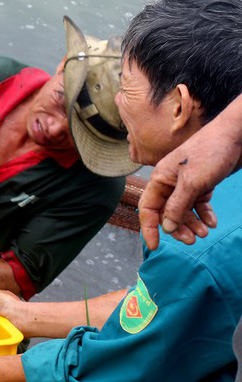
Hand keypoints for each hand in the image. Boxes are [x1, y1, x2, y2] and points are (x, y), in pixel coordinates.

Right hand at [138, 115, 241, 249]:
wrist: (235, 135)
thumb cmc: (210, 153)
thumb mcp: (192, 183)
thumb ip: (177, 206)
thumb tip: (166, 227)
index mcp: (160, 179)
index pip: (148, 208)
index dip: (149, 228)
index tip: (154, 246)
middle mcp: (170, 182)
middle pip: (166, 212)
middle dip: (177, 227)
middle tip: (192, 240)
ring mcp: (186, 183)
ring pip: (183, 210)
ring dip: (192, 223)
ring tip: (205, 233)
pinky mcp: (201, 183)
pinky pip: (198, 204)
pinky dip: (204, 214)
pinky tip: (212, 222)